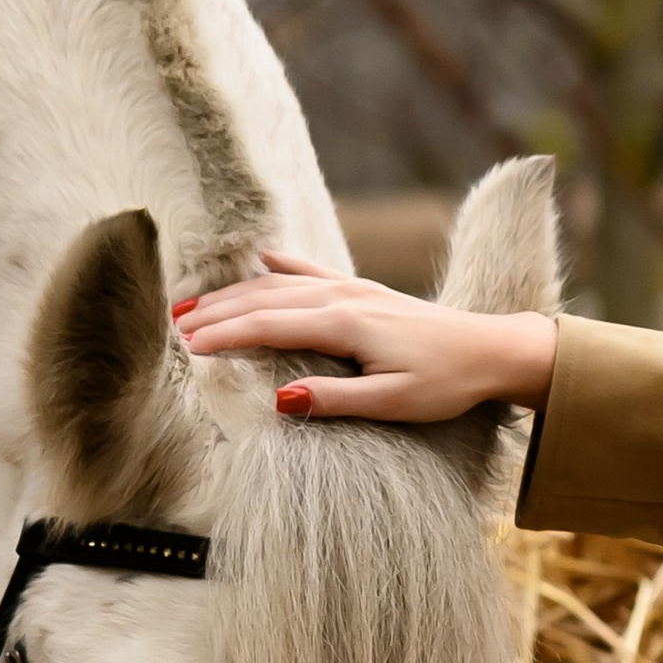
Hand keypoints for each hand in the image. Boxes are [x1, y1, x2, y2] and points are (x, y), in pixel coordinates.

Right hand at [175, 254, 556, 421]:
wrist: (491, 350)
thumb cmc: (445, 382)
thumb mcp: (392, 403)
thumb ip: (334, 400)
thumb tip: (279, 400)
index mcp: (345, 324)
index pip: (268, 326)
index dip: (224, 335)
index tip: (185, 346)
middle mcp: (343, 297)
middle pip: (264, 299)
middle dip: (216, 312)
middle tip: (172, 326)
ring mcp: (353, 288)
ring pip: (281, 282)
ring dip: (235, 292)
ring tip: (195, 304)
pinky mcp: (364, 290)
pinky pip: (311, 270)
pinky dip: (280, 264)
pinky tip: (258, 258)